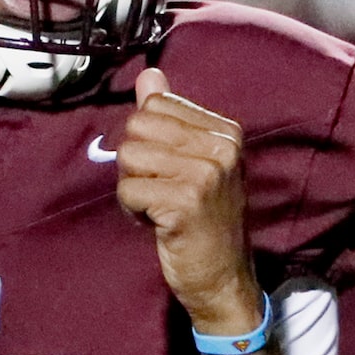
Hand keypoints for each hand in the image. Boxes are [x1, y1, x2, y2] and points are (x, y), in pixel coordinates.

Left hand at [114, 68, 260, 335]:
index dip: (147, 141)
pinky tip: (156, 223)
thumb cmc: (205, 222)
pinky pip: (128, 190)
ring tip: (158, 207)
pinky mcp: (187, 201)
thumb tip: (149, 74)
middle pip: (137, 127)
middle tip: (159, 192)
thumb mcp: (193, 163)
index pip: (154, 106)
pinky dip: (132, 211)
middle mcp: (221, 146)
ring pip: (129, 156)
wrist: (225, 279)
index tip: (169, 172)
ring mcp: (207, 172)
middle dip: (135, 163)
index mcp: (225, 130)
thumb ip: (170, 116)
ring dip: (132, 187)